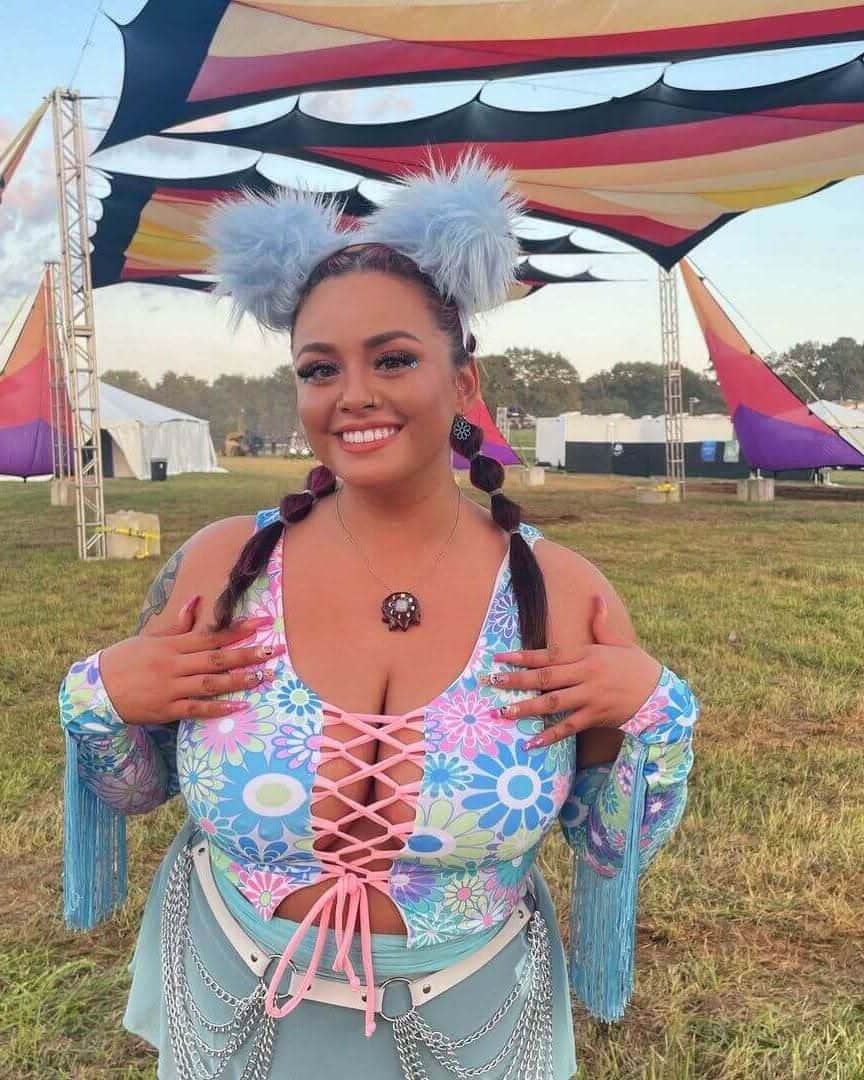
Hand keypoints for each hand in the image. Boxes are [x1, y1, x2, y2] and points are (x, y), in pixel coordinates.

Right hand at [98, 596, 284, 725]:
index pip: (210, 635)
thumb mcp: (150, 639)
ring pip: (210, 683)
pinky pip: (196, 709)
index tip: (262, 623)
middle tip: (273, 651)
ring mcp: (170, 688)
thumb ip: (177, 626)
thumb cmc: (125, 660)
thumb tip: (196, 602)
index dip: (238, 629)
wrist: (95, 689)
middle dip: (246, 654)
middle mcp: (173, 665)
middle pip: (216, 658)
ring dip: (238, 680)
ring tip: (262, 676)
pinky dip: (218, 708)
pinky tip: (238, 706)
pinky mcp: (166, 710)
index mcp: (171, 645)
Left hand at [485, 595, 662, 748]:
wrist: (660, 694)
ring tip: (503, 712)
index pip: (548, 655)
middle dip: (516, 681)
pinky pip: (568, 728)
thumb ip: (601, 623)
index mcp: (587, 655)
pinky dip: (549, 736)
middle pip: (545, 679)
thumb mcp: (619, 642)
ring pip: (552, 704)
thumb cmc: (635, 666)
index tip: (500, 658)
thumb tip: (596, 597)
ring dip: (526, 708)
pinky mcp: (595, 717)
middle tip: (491, 683)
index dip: (523, 657)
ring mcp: (590, 697)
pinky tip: (531, 742)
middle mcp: (585, 675)